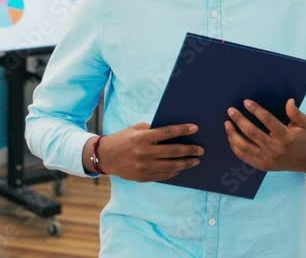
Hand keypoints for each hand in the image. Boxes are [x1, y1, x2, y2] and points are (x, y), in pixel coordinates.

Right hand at [89, 123, 203, 181]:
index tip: (195, 128)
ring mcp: (144, 167)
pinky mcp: (143, 177)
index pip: (167, 133)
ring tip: (195, 161)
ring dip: (185, 163)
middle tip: (201, 150)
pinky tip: (180, 169)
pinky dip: (173, 172)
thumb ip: (151, 130)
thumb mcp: (134, 130)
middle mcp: (144, 153)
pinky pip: (163, 175)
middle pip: (173, 151)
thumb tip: (171, 132)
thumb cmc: (121, 139)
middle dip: (189, 150)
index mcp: (142, 138)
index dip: (182, 130)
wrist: (104, 157)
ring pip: (171, 166)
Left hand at [224, 99, 305, 172]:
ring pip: (245, 146)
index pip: (268, 121)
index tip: (246, 102)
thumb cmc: (303, 139)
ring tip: (227, 123)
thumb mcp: (304, 124)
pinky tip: (231, 137)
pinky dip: (235, 147)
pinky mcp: (261, 165)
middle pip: (253, 133)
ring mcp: (267, 159)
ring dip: (233, 134)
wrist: (305, 161)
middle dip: (240, 120)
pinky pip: (244, 156)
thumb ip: (295, 113)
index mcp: (286, 137)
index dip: (256, 110)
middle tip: (231, 110)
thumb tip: (289, 101)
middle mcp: (275, 149)